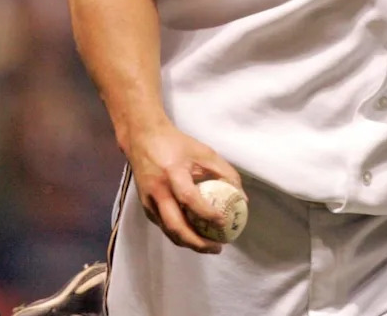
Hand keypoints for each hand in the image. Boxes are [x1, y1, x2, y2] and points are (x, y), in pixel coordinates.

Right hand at [124, 117, 243, 252]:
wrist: (143, 139)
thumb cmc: (178, 144)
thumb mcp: (204, 152)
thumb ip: (225, 173)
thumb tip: (242, 198)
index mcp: (173, 173)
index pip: (189, 199)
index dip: (207, 213)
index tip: (224, 222)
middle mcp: (158, 190)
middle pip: (176, 225)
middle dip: (197, 242)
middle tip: (218, 247)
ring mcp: (149, 201)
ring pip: (169, 231)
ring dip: (189, 243)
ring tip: (210, 246)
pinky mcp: (145, 206)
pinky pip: (164, 226)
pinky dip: (180, 234)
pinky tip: (195, 236)